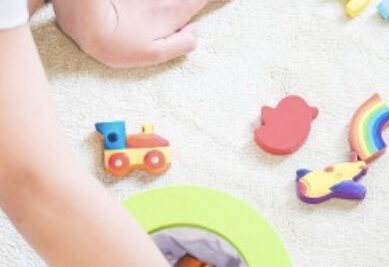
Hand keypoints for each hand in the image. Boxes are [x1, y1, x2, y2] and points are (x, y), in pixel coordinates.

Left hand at [52, 0, 208, 67]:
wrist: (79, 14)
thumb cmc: (113, 40)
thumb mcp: (151, 55)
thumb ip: (180, 46)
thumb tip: (195, 34)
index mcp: (173, 13)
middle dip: (205, 0)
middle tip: (223, 2)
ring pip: (177, 0)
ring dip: (188, 3)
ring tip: (197, 6)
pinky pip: (160, 2)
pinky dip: (170, 5)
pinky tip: (168, 8)